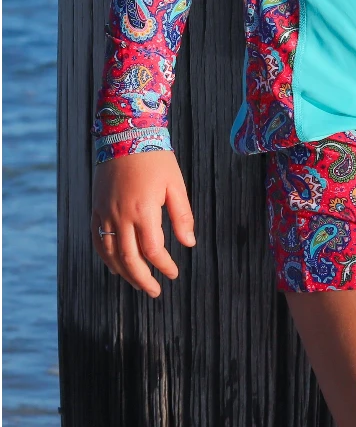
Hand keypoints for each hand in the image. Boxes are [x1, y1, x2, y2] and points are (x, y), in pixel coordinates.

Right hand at [91, 149, 196, 296]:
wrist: (126, 135)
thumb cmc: (156, 158)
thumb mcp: (176, 184)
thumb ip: (182, 215)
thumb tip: (189, 243)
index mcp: (143, 210)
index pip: (153, 250)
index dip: (164, 266)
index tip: (173, 274)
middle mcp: (120, 216)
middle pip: (129, 259)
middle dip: (143, 279)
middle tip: (155, 291)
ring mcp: (105, 213)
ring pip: (110, 254)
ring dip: (124, 273)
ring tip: (138, 283)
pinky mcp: (96, 209)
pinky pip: (97, 240)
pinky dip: (105, 258)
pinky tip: (115, 267)